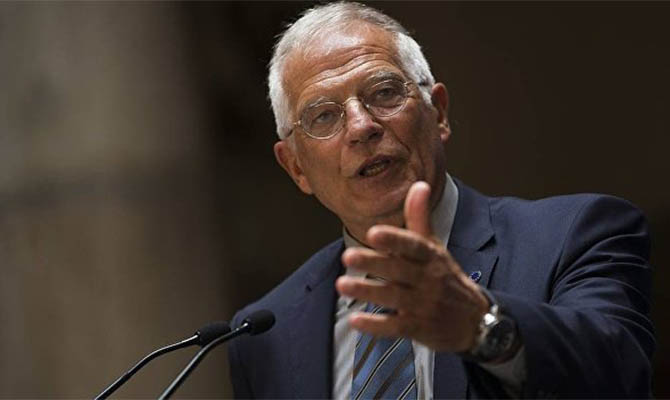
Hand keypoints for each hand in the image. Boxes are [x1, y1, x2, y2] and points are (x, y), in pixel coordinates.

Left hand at [335, 181, 488, 351]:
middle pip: (399, 270)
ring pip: (393, 297)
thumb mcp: (436, 247)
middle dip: (374, 263)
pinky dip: (376, 325)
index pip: (413, 246)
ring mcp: (423, 305)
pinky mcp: (418, 328)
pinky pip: (395, 327)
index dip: (394, 239)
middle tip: (348, 256)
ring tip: (343, 285)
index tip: (374, 232)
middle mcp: (428, 280)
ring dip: (367, 292)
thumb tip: (419, 184)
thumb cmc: (447, 278)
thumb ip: (420, 218)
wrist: (476, 321)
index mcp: (431, 258)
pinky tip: (356, 320)